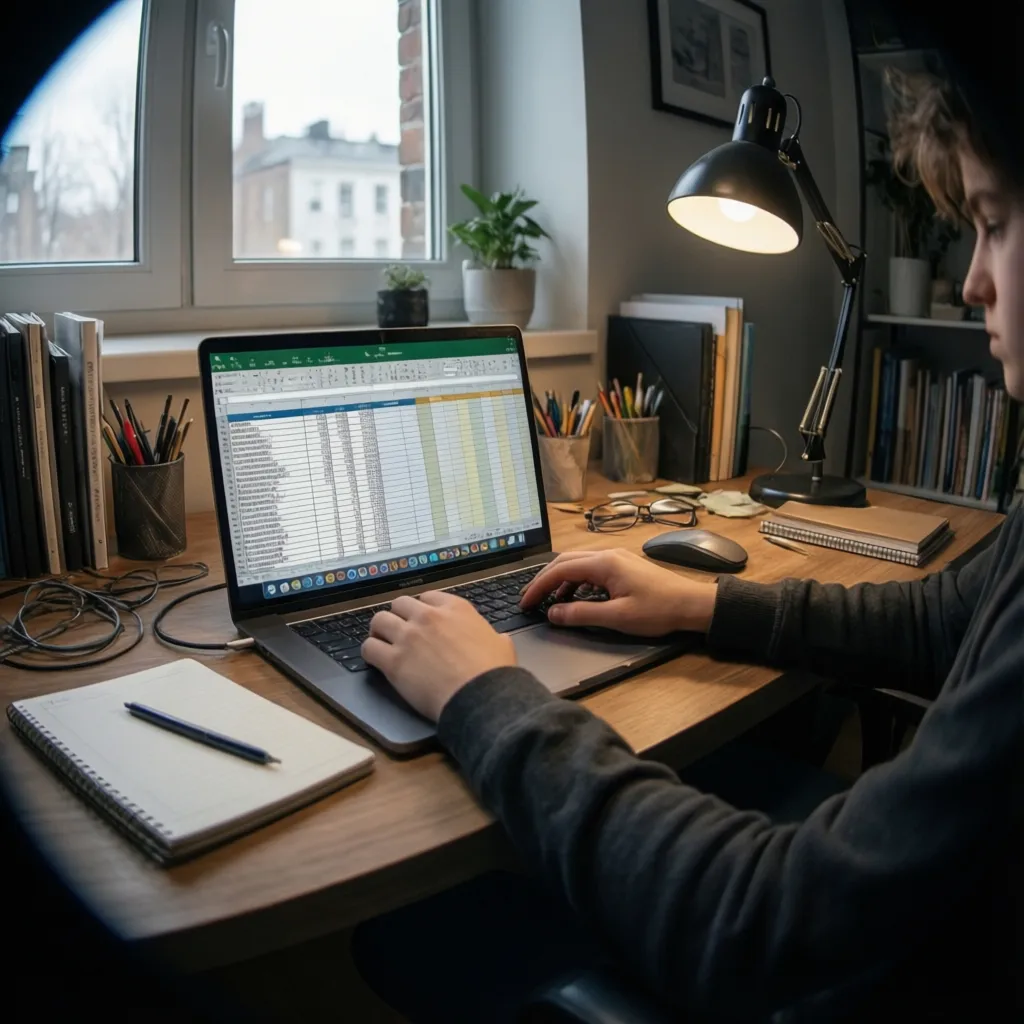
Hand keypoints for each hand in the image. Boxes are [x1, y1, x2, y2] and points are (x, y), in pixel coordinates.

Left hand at [361, 592, 516, 721]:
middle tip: (399, 630)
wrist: (480, 695)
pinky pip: (369, 648)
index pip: (427, 597)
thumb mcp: (502, 644)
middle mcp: (428, 617)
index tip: (420, 619)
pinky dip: (369, 652)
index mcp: (455, 608)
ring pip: (379, 620)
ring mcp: (409, 637)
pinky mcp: (394, 661)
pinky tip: (375, 659)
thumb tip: (497, 640)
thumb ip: (493, 636)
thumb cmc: (493, 673)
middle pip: (400, 604)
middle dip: (399, 616)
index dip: (421, 609)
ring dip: (380, 630)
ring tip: (382, 641)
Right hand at [519, 549, 717, 636]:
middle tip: (528, 598)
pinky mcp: (622, 566)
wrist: (692, 604)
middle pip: (564, 562)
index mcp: (604, 563)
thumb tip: (553, 613)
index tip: (525, 602)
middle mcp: (607, 554)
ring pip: (576, 564)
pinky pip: (590, 568)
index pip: (559, 570)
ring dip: (559, 580)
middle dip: (543, 580)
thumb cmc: (659, 610)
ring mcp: (616, 558)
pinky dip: (575, 581)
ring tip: (547, 601)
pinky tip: (573, 597)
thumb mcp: (617, 616)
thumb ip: (581, 614)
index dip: (538, 586)